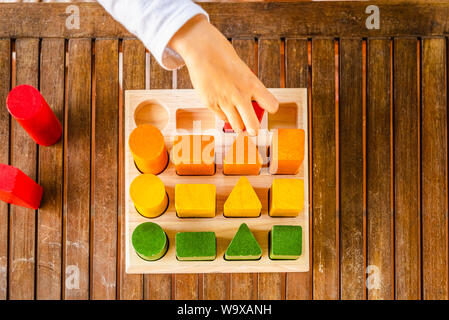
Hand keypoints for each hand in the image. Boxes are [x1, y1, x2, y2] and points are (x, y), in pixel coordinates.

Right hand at [169, 15, 278, 135]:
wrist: (203, 50)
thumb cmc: (224, 58)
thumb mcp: (242, 71)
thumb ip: (247, 88)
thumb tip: (248, 105)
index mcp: (252, 84)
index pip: (271, 105)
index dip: (270, 107)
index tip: (267, 108)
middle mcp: (240, 95)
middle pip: (253, 124)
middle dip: (254, 129)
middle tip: (253, 131)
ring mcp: (225, 101)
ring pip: (237, 125)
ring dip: (239, 126)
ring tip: (240, 126)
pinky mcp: (210, 103)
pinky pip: (222, 117)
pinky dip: (224, 115)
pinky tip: (224, 109)